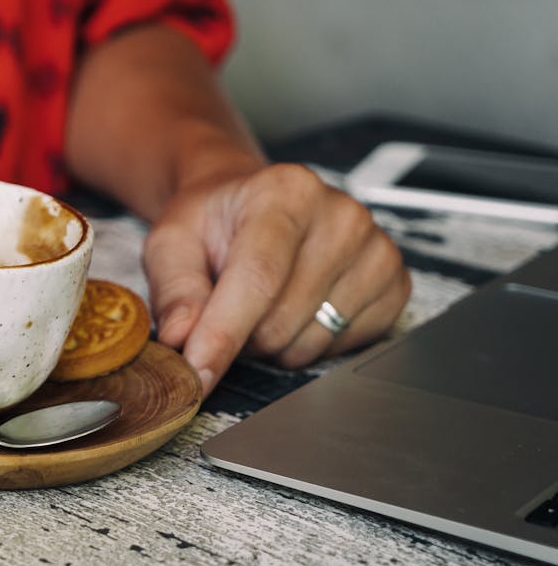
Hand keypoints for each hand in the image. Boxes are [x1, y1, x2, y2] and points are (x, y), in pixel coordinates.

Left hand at [142, 163, 410, 394]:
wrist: (250, 208)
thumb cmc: (212, 226)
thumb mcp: (171, 244)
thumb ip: (174, 289)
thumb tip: (182, 337)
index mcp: (285, 192)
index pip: (258, 277)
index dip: (222, 333)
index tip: (196, 373)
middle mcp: (342, 215)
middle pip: (281, 319)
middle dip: (240, 336)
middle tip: (223, 308)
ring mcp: (376, 251)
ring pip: (309, 342)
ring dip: (271, 343)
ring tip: (259, 305)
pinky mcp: (395, 285)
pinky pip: (343, 348)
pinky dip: (307, 344)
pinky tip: (295, 311)